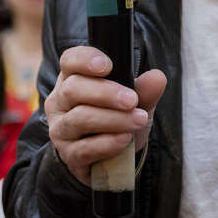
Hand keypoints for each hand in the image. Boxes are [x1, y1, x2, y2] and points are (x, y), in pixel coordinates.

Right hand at [44, 46, 165, 185]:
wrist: (114, 157)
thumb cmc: (119, 118)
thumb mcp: (135, 101)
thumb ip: (145, 90)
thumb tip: (157, 78)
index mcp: (73, 78)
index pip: (70, 60)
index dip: (86, 60)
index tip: (108, 66)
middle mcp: (60, 101)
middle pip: (73, 89)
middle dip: (106, 93)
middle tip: (132, 100)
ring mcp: (60, 129)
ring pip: (79, 118)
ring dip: (113, 119)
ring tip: (138, 120)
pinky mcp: (68, 155)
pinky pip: (84, 149)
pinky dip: (108, 143)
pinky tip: (125, 139)